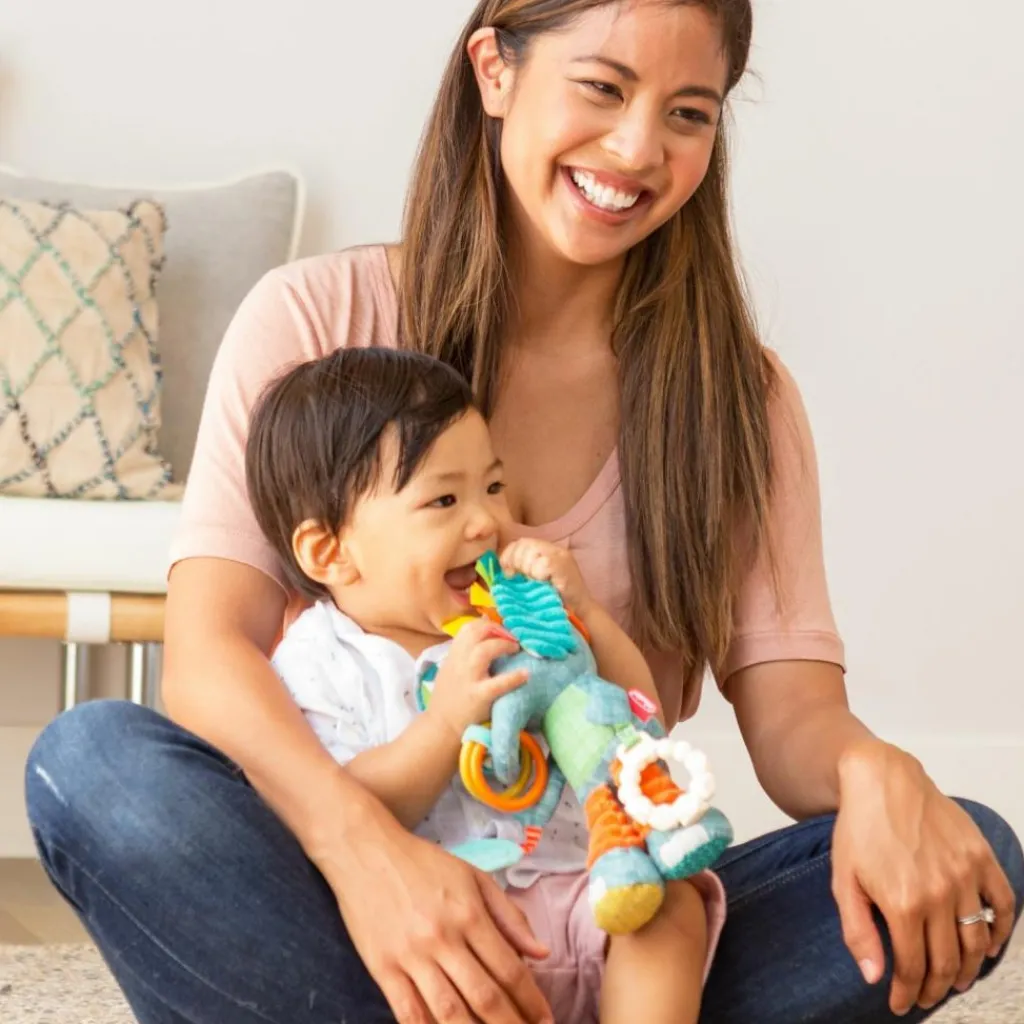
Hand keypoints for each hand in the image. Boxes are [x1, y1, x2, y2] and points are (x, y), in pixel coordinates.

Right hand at [323, 804, 552, 1023]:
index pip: (508, 969)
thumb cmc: (423, 863)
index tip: (545, 1020)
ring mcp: (411, 956)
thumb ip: (508, 916)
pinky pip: (409, 1013)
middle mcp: (443, 938)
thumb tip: (541, 953)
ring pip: (449, 1012)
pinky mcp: (382, 968)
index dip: (530, 1001)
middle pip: (484, 997)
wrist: (365, 851)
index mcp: (469, 914)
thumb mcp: (473, 876)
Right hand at [428, 619, 528, 738]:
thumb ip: (466, 652)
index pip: (469, 627)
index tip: (501, 630)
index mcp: (454, 655)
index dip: (489, 624)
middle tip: (513, 638)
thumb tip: (488, 633)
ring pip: (484, 651)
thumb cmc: (450, 697)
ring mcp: (468, 679)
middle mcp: (459, 663)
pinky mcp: (478, 697)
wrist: (440, 726)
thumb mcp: (452, 668)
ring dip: (503, 645)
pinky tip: (525, 675)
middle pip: (476, 633)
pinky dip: (513, 677)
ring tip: (516, 649)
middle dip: (498, 630)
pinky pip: (497, 684)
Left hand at [500, 539, 591, 614]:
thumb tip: (503, 570)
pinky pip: (543, 563)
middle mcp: (554, 549)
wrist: (581, 613)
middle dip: (517, 562)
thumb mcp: (535, 582)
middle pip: (524, 544)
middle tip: (522, 580)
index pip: (520, 543)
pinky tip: (544, 583)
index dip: (509, 555)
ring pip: (532, 551)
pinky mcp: (564, 565)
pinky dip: (539, 574)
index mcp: (546, 551)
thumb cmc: (555, 602)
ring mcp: (561, 555)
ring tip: (536, 582)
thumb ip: (522, 572)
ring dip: (528, 569)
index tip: (509, 574)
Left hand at [832, 740, 1015, 1014]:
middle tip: (926, 997)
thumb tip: (873, 976)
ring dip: (968, 969)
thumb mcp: (843, 880)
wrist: (882, 780)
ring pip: (977, 941)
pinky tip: (989, 946)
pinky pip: (1003, 905)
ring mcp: (964, 876)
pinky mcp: (981, 858)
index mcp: (902, 902)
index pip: (913, 967)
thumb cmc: (859, 827)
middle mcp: (939, 894)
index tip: (900, 1004)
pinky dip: (1000, 932)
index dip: (907, 992)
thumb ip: (858, 930)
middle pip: (947, 961)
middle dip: (935, 988)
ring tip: (954, 980)